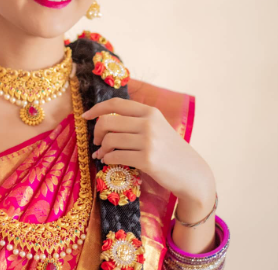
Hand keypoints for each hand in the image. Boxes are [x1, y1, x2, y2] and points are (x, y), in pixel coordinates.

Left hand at [82, 98, 214, 203]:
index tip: (85, 116)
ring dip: (101, 149)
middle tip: (97, 142)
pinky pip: (116, 156)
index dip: (97, 109)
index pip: (116, 104)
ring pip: (110, 140)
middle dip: (97, 132)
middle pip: (108, 122)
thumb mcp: (157, 127)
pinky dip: (107, 159)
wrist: (191, 173)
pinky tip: (108, 161)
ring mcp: (148, 141)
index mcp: (150, 112)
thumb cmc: (170, 151)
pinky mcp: (147, 159)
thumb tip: (102, 121)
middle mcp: (149, 123)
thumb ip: (135, 121)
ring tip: (102, 154)